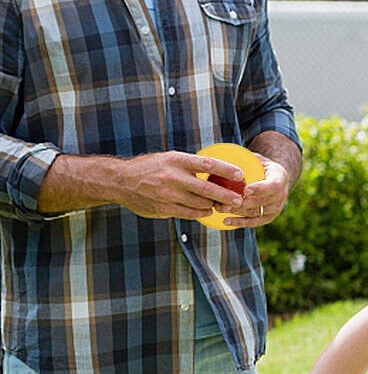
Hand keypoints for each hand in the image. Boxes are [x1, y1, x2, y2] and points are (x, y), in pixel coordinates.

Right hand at [113, 150, 253, 220]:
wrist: (121, 181)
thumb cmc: (151, 168)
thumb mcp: (169, 159)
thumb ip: (191, 165)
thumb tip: (219, 171)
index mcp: (176, 160)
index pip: (207, 164)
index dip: (226, 170)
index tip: (240, 175)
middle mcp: (173, 177)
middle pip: (207, 189)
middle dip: (226, 196)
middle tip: (239, 200)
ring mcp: (168, 194)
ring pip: (201, 204)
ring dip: (213, 205)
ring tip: (220, 204)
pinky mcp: (164, 209)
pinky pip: (190, 214)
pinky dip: (201, 213)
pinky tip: (206, 210)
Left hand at [227, 158, 292, 228]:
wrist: (274, 178)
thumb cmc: (261, 165)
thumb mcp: (257, 158)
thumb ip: (246, 158)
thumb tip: (223, 154)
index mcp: (280, 178)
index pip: (273, 186)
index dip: (260, 189)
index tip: (245, 190)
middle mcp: (281, 195)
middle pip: (263, 202)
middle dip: (243, 203)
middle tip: (224, 202)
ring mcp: (276, 208)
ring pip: (257, 213)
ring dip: (237, 212)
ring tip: (220, 209)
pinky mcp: (269, 217)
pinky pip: (255, 222)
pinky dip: (240, 222)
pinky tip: (226, 221)